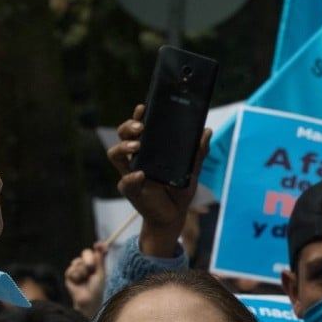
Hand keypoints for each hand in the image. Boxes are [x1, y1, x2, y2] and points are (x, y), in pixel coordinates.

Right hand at [64, 241, 107, 318]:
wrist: (88, 300)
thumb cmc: (97, 288)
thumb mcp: (101, 273)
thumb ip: (100, 259)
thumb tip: (100, 244)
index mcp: (97, 264)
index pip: (97, 251)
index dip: (98, 247)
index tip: (99, 244)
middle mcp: (87, 265)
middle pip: (85, 253)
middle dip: (88, 258)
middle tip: (91, 266)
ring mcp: (78, 270)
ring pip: (77, 261)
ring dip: (82, 270)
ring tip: (85, 279)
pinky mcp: (69, 275)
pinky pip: (71, 269)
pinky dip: (76, 275)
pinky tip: (78, 282)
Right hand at [107, 105, 210, 256]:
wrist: (175, 215)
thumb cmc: (179, 189)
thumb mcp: (192, 169)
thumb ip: (198, 152)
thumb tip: (206, 131)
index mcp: (150, 149)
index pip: (139, 128)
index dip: (138, 116)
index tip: (143, 107)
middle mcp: (137, 158)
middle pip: (123, 135)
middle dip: (127, 127)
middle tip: (140, 126)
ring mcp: (131, 172)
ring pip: (115, 154)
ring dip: (123, 146)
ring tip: (137, 145)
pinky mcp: (131, 189)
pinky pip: (125, 182)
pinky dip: (131, 178)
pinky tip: (141, 175)